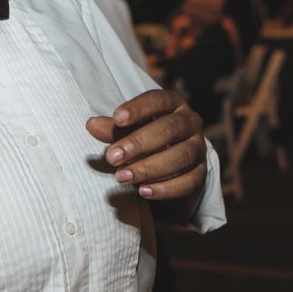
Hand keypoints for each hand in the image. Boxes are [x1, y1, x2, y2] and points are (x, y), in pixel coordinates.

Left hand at [86, 89, 206, 199]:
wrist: (166, 155)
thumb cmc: (143, 134)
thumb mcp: (127, 128)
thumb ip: (112, 128)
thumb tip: (92, 124)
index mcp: (172, 103)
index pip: (158, 100)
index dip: (138, 108)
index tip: (117, 119)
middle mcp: (190, 122)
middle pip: (170, 129)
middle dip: (139, 143)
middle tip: (112, 157)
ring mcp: (198, 147)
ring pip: (181, 156)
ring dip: (149, 168)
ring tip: (122, 177)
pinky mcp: (201, 171)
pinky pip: (189, 181)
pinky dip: (166, 188)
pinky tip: (143, 191)